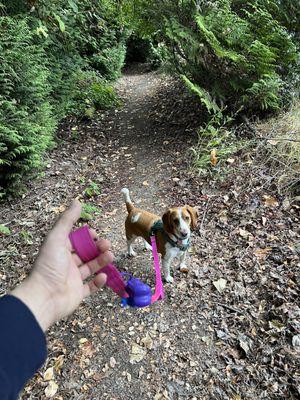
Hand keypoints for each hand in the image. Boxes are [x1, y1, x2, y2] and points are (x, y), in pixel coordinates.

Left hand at [11, 200, 112, 330]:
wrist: (45, 297)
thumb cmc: (49, 266)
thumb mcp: (57, 238)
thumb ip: (67, 220)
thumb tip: (77, 202)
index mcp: (60, 251)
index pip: (76, 240)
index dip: (87, 236)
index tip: (96, 234)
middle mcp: (66, 264)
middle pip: (86, 253)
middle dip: (98, 248)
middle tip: (107, 245)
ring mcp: (72, 279)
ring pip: (91, 268)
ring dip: (102, 261)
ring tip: (110, 256)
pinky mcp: (78, 293)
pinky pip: (91, 287)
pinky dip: (99, 282)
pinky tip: (103, 276)